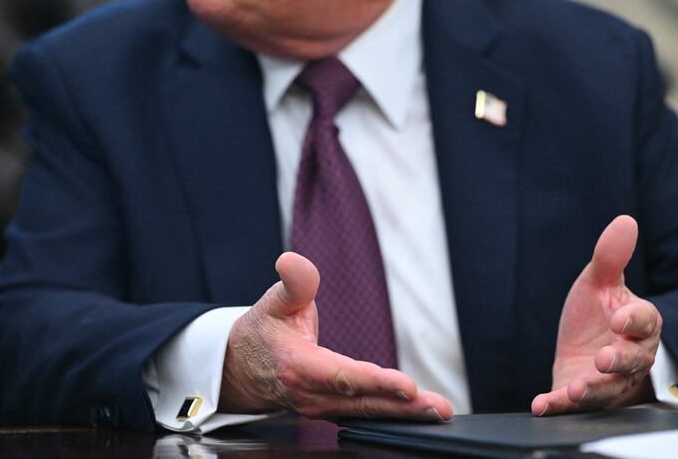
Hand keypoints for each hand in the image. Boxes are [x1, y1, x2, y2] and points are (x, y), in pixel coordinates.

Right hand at [219, 251, 452, 420]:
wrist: (239, 369)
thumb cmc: (263, 332)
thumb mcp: (274, 301)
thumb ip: (292, 282)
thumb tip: (293, 261)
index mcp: (297, 367)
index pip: (342, 377)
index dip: (375, 382)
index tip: (407, 385)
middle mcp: (310, 395)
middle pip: (363, 403)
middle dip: (403, 407)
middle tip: (438, 407)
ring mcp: (321, 408)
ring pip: (367, 413)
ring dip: (404, 415)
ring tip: (438, 411)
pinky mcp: (331, 411)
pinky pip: (365, 415)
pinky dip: (393, 416)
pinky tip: (419, 413)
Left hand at [532, 215, 661, 415]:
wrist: (585, 346)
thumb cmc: (599, 313)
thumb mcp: (600, 283)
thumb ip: (611, 257)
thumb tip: (625, 220)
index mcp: (639, 325)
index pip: (644, 322)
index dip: (633, 321)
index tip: (618, 319)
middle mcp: (631, 358)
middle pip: (632, 363)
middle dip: (618, 363)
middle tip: (603, 359)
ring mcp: (609, 382)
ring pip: (607, 389)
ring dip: (592, 390)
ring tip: (576, 389)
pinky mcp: (583, 397)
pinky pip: (571, 404)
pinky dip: (556, 405)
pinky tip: (540, 404)